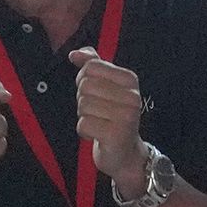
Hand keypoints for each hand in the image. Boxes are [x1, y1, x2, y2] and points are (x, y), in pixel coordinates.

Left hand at [69, 47, 145, 188]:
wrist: (126, 153)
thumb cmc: (113, 117)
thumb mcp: (106, 87)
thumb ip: (93, 65)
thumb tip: (75, 54)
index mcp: (130, 79)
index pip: (91, 67)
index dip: (84, 80)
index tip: (95, 93)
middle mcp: (132, 96)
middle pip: (85, 85)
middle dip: (83, 100)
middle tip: (97, 111)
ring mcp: (126, 116)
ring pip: (83, 105)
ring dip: (84, 116)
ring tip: (99, 123)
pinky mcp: (116, 134)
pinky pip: (83, 124)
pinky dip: (84, 131)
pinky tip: (97, 134)